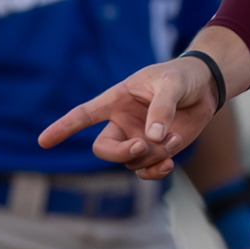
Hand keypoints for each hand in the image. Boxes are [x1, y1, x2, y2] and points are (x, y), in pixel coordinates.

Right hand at [38, 55, 216, 177]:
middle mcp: (123, 122)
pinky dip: (156, 171)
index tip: (43, 142)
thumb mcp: (171, 84)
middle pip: (104, 149)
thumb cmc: (182, 77)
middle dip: (119, 153)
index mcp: (117, 100)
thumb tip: (151, 139)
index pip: (83, 114)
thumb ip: (161, 108)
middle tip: (141, 146)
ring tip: (173, 137)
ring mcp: (138, 138)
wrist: (206, 88)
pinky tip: (168, 163)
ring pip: (131, 161)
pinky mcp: (156, 151)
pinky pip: (146, 171)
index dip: (63, 127)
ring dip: (153, 155)